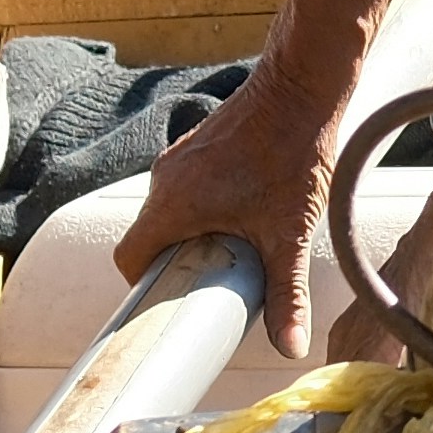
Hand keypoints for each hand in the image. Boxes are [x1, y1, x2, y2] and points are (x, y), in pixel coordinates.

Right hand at [108, 60, 344, 356]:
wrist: (304, 86)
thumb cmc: (293, 153)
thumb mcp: (289, 232)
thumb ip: (287, 293)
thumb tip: (291, 346)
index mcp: (172, 204)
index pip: (128, 257)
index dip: (141, 287)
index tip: (167, 303)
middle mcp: (165, 179)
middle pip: (149, 236)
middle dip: (174, 264)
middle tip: (207, 286)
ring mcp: (180, 158)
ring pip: (169, 211)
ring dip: (191, 234)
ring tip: (230, 253)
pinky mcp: (199, 145)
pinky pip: (186, 187)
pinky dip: (203, 208)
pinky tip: (242, 214)